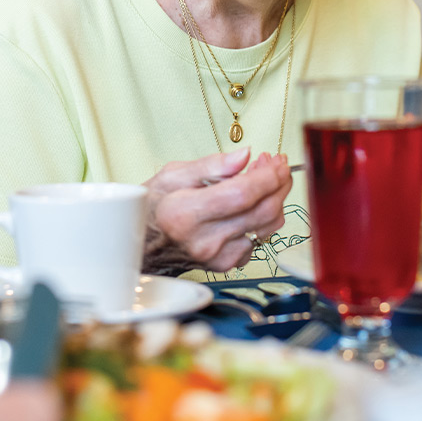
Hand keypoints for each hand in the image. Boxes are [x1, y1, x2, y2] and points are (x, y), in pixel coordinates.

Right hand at [143, 148, 291, 273]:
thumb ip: (212, 164)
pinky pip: (259, 239)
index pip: (241, 195)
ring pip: (268, 226)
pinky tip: (254, 201)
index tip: (275, 161)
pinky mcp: (226, 265)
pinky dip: (263, 218)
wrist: (143, 243)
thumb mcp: (173, 175)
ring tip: (266, 177)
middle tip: (277, 164)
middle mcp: (203, 241)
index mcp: (185, 214)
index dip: (267, 176)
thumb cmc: (154, 207)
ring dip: (275, 198)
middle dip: (279, 183)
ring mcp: (217, 257)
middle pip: (262, 211)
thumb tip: (244, 155)